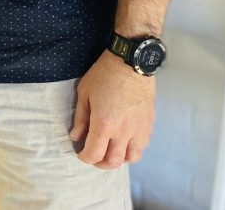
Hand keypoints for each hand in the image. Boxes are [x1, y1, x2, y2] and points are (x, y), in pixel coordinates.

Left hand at [69, 50, 154, 168]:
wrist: (130, 61)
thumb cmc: (104, 74)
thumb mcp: (84, 93)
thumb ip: (80, 118)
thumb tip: (75, 136)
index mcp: (104, 124)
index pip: (94, 154)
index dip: (84, 158)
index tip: (80, 153)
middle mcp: (123, 131)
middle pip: (112, 162)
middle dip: (100, 163)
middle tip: (93, 156)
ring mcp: (139, 129)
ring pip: (130, 158)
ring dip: (118, 159)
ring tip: (110, 151)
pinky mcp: (149, 124)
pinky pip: (142, 146)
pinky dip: (132, 150)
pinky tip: (124, 141)